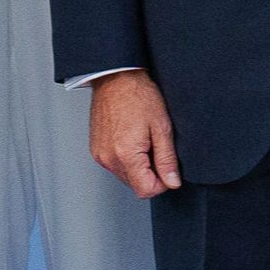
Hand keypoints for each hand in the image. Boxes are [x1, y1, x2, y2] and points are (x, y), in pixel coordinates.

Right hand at [89, 71, 181, 197]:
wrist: (116, 78)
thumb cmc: (138, 96)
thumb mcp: (162, 127)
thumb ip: (167, 159)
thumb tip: (172, 182)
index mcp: (125, 154)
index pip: (146, 190)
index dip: (162, 182)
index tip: (167, 166)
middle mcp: (108, 158)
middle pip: (135, 185)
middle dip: (150, 173)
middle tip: (156, 147)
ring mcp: (100, 155)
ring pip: (126, 176)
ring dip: (139, 166)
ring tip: (143, 140)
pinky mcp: (96, 150)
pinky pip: (116, 165)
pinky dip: (127, 159)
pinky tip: (132, 139)